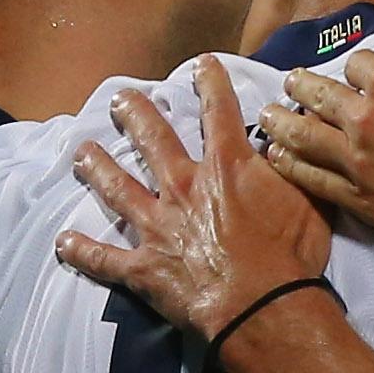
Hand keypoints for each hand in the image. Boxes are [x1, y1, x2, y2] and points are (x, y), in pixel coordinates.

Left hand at [58, 60, 330, 341]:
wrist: (263, 308)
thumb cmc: (291, 256)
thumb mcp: (309, 200)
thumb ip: (293, 166)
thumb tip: (290, 137)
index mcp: (226, 167)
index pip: (218, 112)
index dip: (210, 83)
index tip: (200, 64)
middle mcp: (183, 187)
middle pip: (153, 140)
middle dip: (135, 115)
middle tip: (118, 100)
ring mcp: (158, 227)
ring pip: (118, 189)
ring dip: (99, 168)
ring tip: (83, 153)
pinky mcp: (144, 267)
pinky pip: (106, 258)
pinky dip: (84, 252)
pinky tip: (64, 242)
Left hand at [256, 0, 373, 253]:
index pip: (352, 63)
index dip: (354, 68)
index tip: (356, 75)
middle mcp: (365, 118)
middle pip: (316, 96)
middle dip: (300, 87)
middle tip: (289, 85)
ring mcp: (360, 162)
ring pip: (303, 137)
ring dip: (281, 124)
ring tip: (268, 118)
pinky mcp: (363, 200)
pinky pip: (313, 180)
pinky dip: (291, 166)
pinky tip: (279, 158)